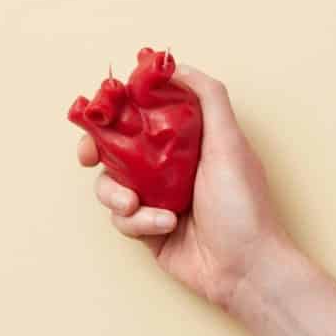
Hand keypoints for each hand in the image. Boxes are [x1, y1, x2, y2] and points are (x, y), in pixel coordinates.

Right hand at [76, 64, 287, 306]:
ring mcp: (156, 197)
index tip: (104, 109)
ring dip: (117, 194)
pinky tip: (165, 225)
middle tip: (88, 154)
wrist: (246, 269)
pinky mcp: (147, 229)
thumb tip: (177, 65)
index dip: (120, 107)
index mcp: (188, 140)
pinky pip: (122, 218)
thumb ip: (208, 98)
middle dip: (96, 149)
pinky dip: (139, 221)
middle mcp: (168, 165)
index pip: (144, 112)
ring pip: (111, 184)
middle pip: (116, 146)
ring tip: (136, 204)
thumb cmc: (244, 206)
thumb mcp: (230, 143)